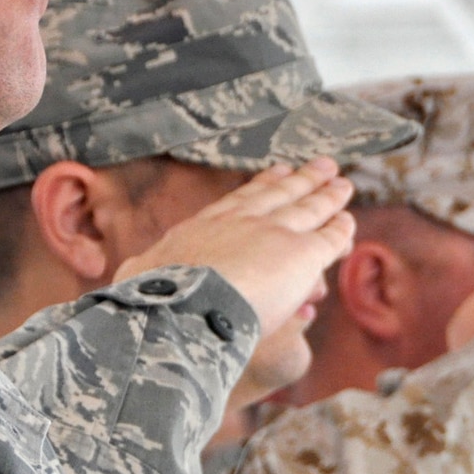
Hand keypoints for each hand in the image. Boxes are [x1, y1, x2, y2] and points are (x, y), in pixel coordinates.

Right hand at [116, 159, 355, 340]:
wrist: (181, 308)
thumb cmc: (152, 299)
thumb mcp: (138, 277)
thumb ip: (141, 273)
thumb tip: (124, 276)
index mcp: (205, 226)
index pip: (240, 202)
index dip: (262, 186)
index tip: (276, 172)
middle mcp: (243, 221)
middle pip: (280, 194)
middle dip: (301, 179)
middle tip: (321, 165)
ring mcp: (275, 233)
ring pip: (309, 207)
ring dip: (328, 194)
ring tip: (343, 182)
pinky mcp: (303, 254)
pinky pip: (329, 237)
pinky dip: (341, 229)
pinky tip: (349, 222)